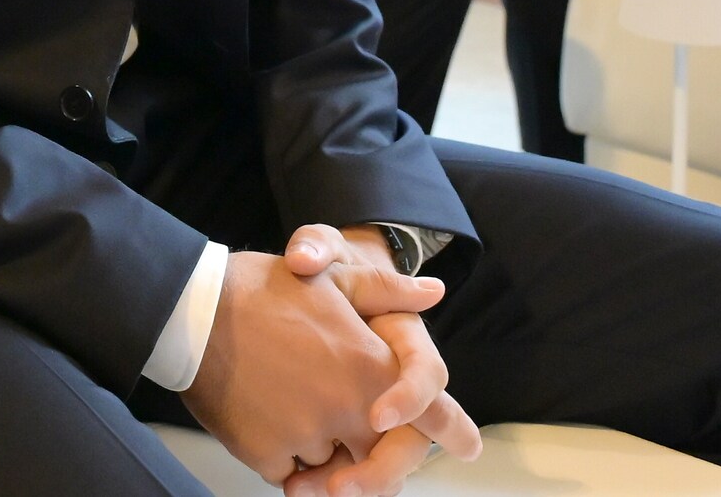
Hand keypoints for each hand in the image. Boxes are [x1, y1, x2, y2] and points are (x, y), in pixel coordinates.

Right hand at [183, 249, 442, 483]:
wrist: (193, 310)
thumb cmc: (262, 289)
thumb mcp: (331, 278)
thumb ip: (386, 291)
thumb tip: (433, 289)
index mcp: (369, 368)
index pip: (428, 412)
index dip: (451, 430)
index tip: (469, 445)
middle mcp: (346, 409)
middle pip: (381, 457)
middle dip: (375, 459)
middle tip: (359, 450)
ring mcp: (306, 436)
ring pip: (331, 466)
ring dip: (323, 452)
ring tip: (295, 407)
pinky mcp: (267, 455)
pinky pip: (289, 473)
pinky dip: (286, 457)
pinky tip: (269, 418)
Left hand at [278, 226, 479, 496]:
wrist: (301, 292)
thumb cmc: (322, 270)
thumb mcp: (321, 251)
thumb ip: (315, 247)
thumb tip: (304, 257)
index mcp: (403, 340)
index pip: (426, 375)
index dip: (410, 400)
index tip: (376, 417)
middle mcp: (398, 383)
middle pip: (413, 440)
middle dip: (381, 469)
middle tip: (340, 486)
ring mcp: (374, 411)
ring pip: (384, 463)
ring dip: (355, 483)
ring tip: (304, 489)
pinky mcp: (347, 431)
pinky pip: (353, 466)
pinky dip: (328, 481)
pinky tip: (294, 487)